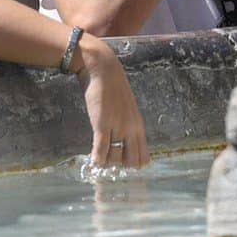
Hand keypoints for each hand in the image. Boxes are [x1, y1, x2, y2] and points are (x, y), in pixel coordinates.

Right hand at [76, 36, 148, 167]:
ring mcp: (118, 126)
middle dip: (120, 165)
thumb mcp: (126, 109)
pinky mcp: (102, 124)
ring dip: (106, 162)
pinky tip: (94, 163)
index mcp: (138, 126)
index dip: (133, 164)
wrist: (103, 70)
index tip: (122, 164)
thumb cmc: (112, 89)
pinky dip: (98, 158)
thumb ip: (127, 125)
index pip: (143, 156)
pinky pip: (101, 148)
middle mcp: (131, 128)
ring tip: (99, 157)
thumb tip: (121, 141)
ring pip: (115, 158)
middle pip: (131, 161)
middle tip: (109, 161)